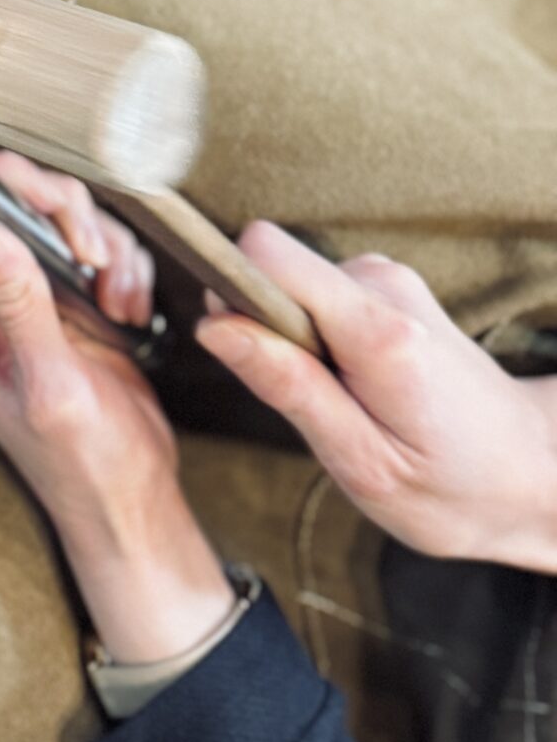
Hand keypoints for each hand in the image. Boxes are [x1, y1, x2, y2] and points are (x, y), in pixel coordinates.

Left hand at [0, 154, 235, 662]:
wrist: (130, 501)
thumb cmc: (82, 463)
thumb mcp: (51, 384)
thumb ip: (16, 304)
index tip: (52, 210)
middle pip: (8, 196)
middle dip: (63, 212)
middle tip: (93, 256)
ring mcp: (24, 293)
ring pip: (57, 213)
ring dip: (102, 241)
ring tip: (117, 296)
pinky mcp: (66, 298)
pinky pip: (92, 242)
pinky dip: (120, 262)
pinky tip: (128, 306)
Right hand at [195, 224, 556, 571]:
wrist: (531, 471)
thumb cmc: (452, 487)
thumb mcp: (361, 464)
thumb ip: (288, 387)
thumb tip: (215, 325)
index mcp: (379, 332)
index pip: (266, 254)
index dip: (233, 291)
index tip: (240, 350)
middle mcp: (386, 285)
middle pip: (275, 268)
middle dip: (267, 330)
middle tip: (312, 402)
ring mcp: (390, 278)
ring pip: (294, 284)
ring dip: (297, 340)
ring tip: (344, 401)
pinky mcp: (389, 284)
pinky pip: (317, 293)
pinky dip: (319, 337)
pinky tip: (358, 385)